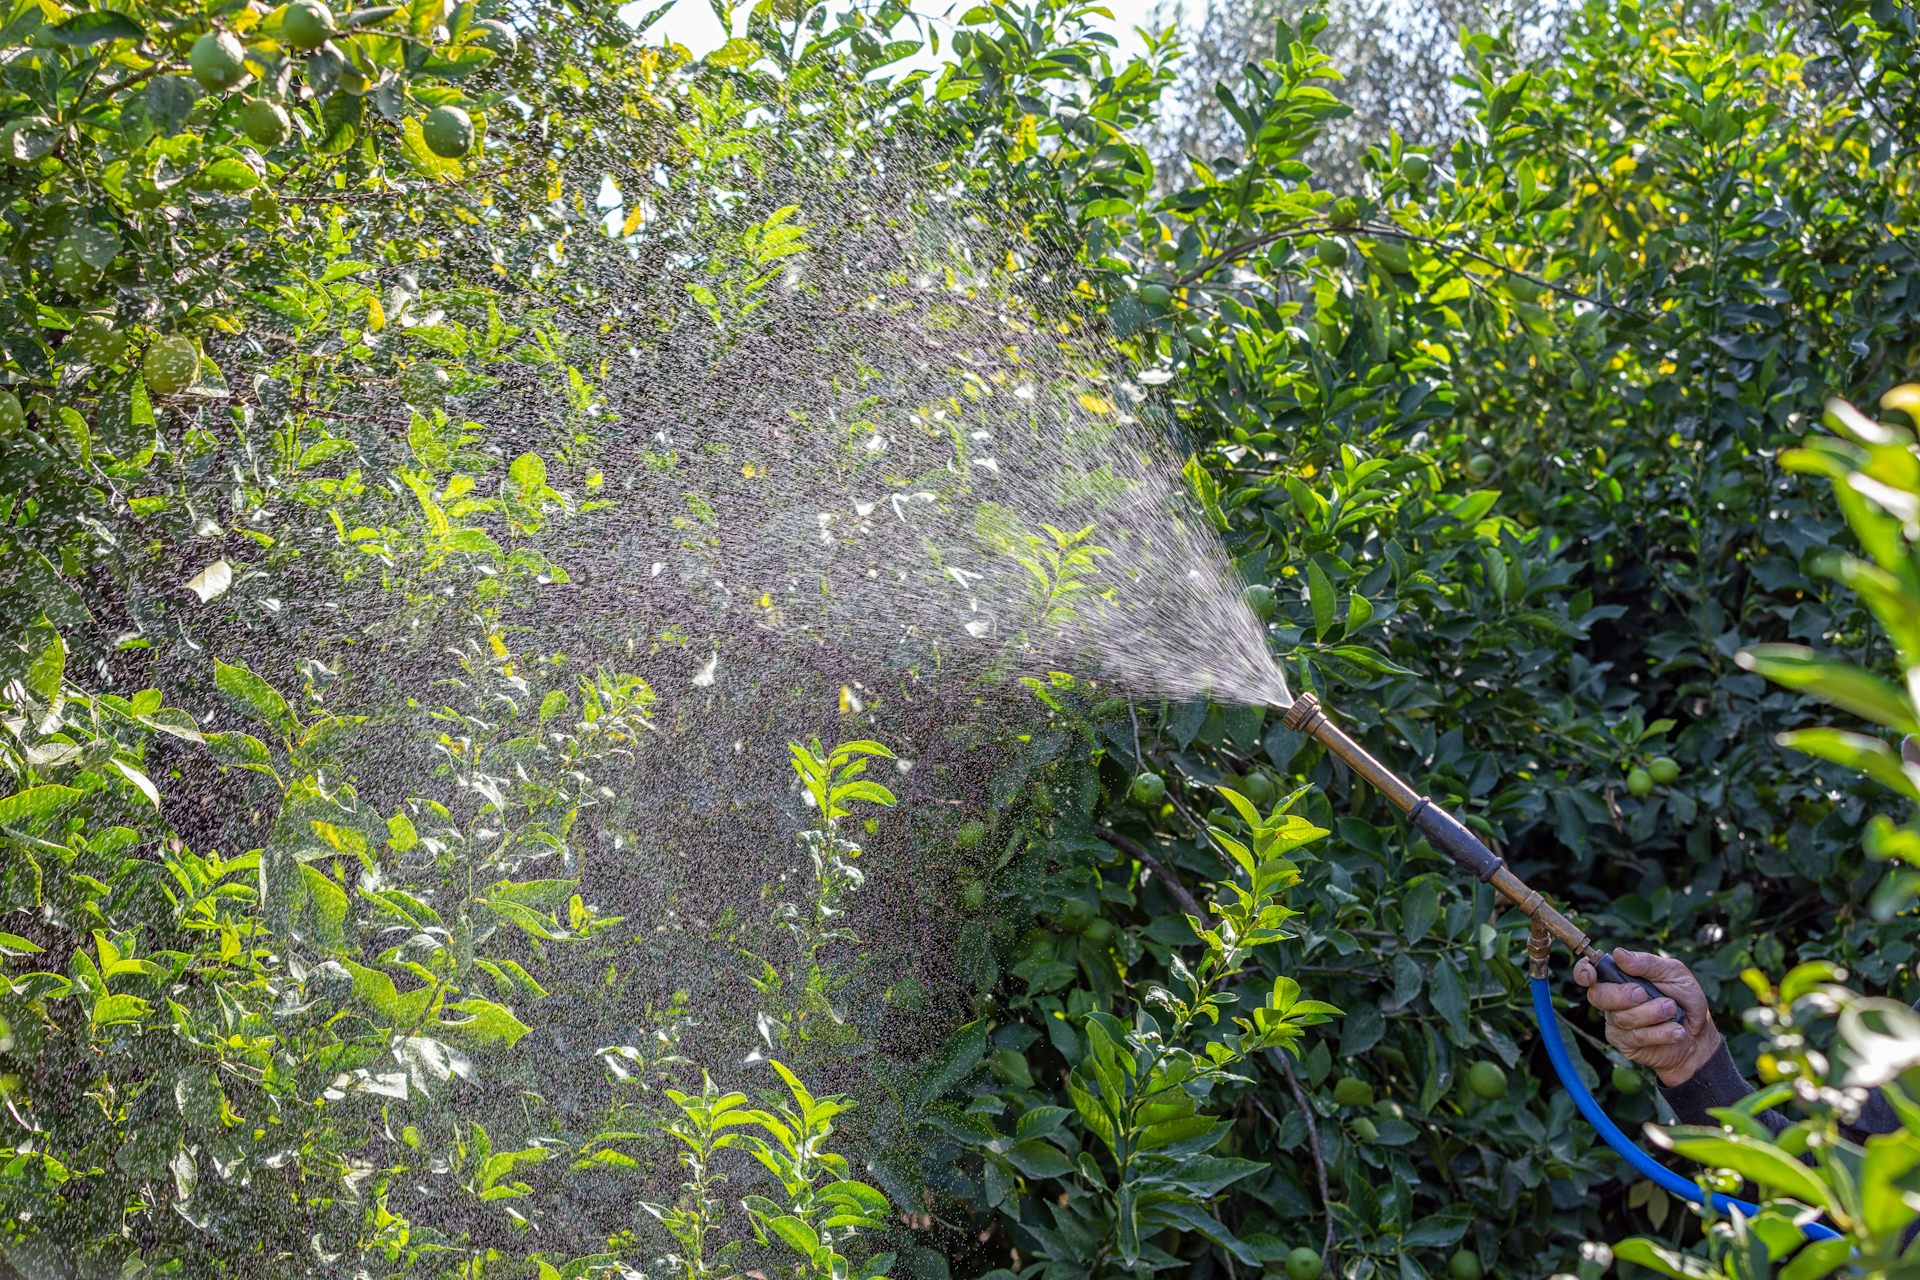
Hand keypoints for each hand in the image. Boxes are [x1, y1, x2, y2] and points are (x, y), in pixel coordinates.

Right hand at [1572, 948, 1722, 1087]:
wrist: (1700, 1036)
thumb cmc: (1685, 1000)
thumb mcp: (1674, 973)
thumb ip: (1647, 963)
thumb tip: (1618, 954)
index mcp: (1619, 977)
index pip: (1588, 972)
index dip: (1583, 973)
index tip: (1591, 974)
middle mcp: (1612, 999)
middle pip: (1598, 996)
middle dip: (1622, 995)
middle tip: (1644, 994)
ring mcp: (1616, 1023)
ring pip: (1621, 1018)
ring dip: (1651, 1014)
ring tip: (1673, 1011)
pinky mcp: (1626, 1044)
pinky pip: (1636, 1037)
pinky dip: (1659, 1033)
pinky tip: (1676, 1031)